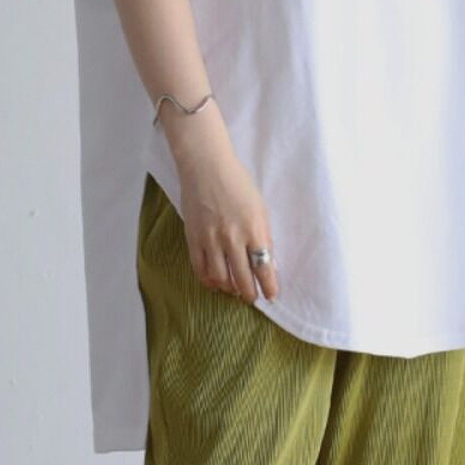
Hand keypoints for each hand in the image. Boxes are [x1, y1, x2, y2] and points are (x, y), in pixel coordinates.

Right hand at [165, 105, 279, 304]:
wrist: (206, 167)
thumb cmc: (237, 183)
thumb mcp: (260, 208)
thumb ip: (263, 235)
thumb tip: (267, 262)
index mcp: (254, 229)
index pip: (264, 268)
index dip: (268, 286)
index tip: (271, 296)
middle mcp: (233, 238)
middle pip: (242, 279)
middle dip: (249, 293)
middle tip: (252, 297)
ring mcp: (211, 240)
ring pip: (220, 278)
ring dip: (229, 289)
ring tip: (234, 290)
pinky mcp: (193, 239)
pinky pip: (200, 269)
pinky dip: (209, 281)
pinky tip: (215, 283)